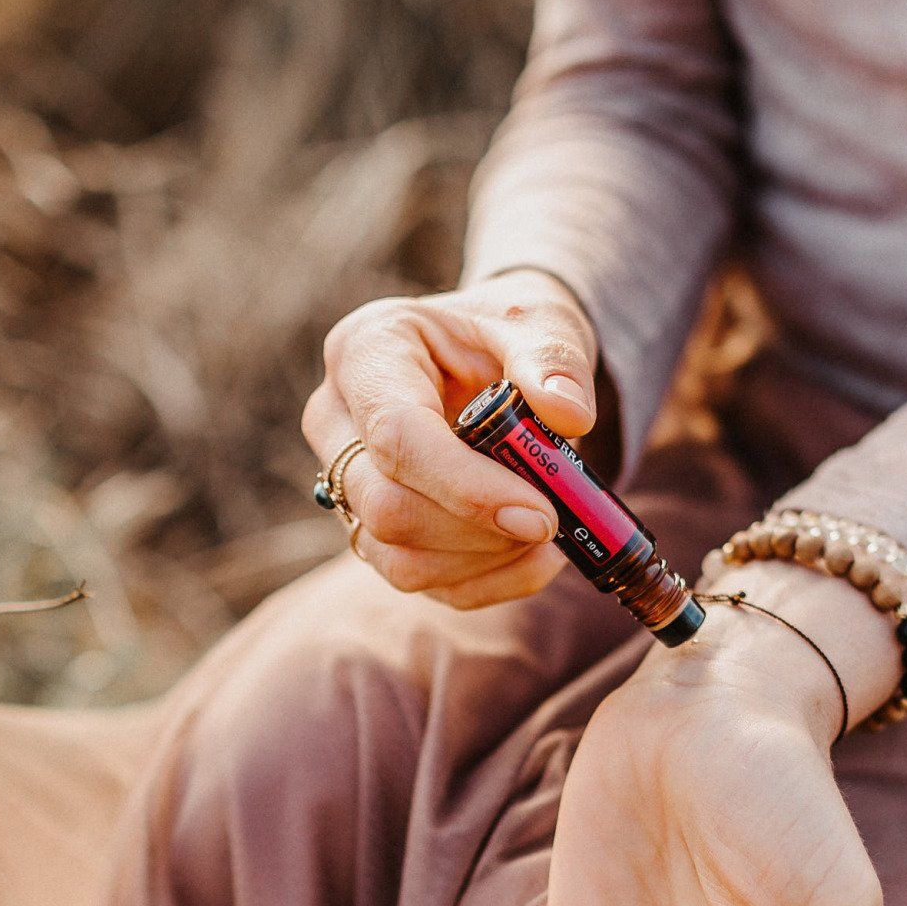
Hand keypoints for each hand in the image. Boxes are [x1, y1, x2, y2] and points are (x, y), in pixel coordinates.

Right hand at [303, 270, 596, 607]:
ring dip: (487, 562)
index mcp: (365, 353)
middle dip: (479, 531)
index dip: (468, 487)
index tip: (542, 515)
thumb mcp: (540, 323)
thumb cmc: (509, 334)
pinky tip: (537, 556)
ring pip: (399, 559)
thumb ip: (553, 362)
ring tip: (551, 532)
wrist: (494, 357)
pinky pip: (424, 582)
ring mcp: (346, 483)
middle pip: (386, 509)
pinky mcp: (373, 530)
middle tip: (554, 522)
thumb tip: (571, 416)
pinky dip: (489, 581)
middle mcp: (335, 421)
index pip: (396, 436)